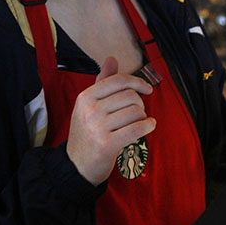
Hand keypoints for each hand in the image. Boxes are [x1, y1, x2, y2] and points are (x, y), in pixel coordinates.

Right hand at [66, 56, 155, 185]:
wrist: (76, 165)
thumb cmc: (87, 133)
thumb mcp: (89, 106)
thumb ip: (102, 82)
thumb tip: (112, 59)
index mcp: (86, 97)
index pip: (118, 80)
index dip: (137, 82)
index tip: (147, 89)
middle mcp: (90, 110)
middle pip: (130, 96)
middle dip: (139, 104)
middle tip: (135, 114)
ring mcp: (98, 127)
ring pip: (136, 112)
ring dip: (142, 118)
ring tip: (135, 124)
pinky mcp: (108, 143)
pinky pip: (137, 128)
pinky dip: (147, 126)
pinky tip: (149, 126)